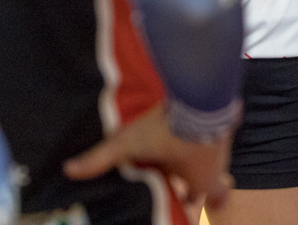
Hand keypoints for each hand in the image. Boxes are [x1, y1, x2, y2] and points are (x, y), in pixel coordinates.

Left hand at [64, 104, 233, 210]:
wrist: (200, 95)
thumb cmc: (166, 129)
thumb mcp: (128, 143)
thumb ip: (100, 158)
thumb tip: (69, 170)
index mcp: (200, 179)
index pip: (208, 200)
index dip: (194, 201)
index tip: (185, 197)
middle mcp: (217, 163)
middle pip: (216, 180)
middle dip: (203, 180)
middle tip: (186, 177)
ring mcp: (225, 140)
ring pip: (218, 154)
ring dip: (204, 152)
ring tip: (185, 144)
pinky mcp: (228, 116)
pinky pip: (224, 127)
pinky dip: (212, 127)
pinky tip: (197, 115)